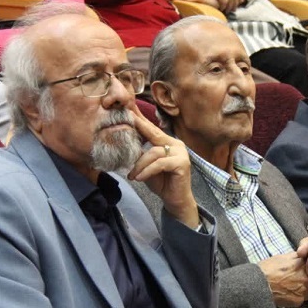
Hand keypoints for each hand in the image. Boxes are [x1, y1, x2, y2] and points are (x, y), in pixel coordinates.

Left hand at [128, 104, 199, 227]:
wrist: (175, 200)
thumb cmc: (160, 182)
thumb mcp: (146, 165)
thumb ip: (140, 152)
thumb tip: (125, 138)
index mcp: (167, 142)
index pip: (151, 128)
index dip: (139, 118)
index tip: (127, 107)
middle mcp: (176, 144)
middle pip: (153, 133)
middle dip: (138, 125)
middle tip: (126, 118)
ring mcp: (181, 153)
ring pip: (153, 152)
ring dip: (140, 165)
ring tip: (132, 176)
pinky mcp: (182, 163)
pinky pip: (160, 163)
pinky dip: (147, 171)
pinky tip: (139, 178)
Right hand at [258, 252, 307, 307]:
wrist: (258, 284)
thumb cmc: (269, 269)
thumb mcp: (284, 257)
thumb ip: (299, 257)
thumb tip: (307, 256)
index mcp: (304, 265)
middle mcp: (306, 278)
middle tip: (302, 280)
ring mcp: (304, 290)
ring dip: (305, 289)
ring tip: (293, 286)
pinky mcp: (298, 301)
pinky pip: (303, 299)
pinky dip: (298, 296)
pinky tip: (289, 293)